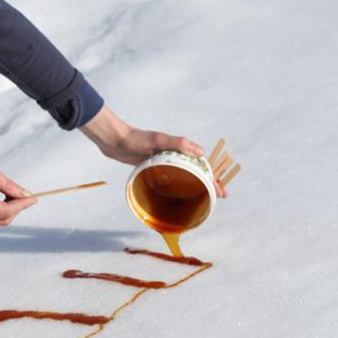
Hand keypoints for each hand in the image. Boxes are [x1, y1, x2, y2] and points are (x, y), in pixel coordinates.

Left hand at [81, 106, 228, 197]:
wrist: (116, 141)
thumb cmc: (137, 139)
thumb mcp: (158, 140)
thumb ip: (178, 143)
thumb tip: (201, 152)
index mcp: (180, 149)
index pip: (202, 166)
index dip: (213, 178)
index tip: (221, 190)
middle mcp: (175, 155)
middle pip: (197, 172)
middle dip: (210, 184)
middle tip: (218, 198)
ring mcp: (165, 162)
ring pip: (187, 176)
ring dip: (197, 186)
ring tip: (206, 197)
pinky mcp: (155, 167)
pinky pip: (173, 178)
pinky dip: (181, 186)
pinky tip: (182, 194)